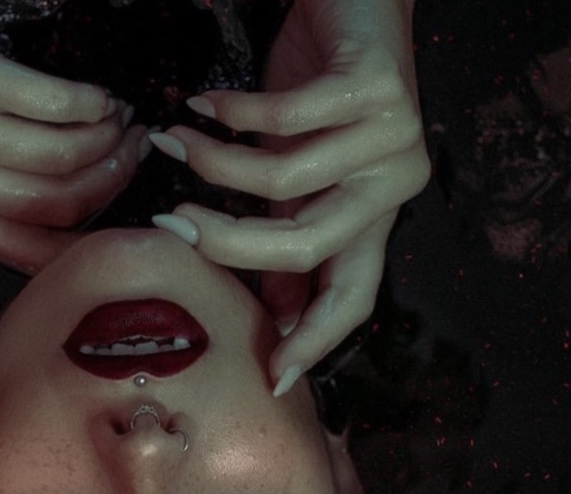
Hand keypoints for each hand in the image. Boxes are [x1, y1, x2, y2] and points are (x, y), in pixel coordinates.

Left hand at [0, 0, 149, 272]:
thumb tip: (59, 212)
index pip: (33, 253)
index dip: (92, 241)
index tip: (126, 219)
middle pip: (62, 202)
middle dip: (114, 179)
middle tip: (137, 151)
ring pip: (66, 156)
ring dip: (110, 137)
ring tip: (123, 119)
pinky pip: (57, 103)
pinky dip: (92, 100)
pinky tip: (99, 95)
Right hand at [147, 0, 428, 393]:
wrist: (358, 0)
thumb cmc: (322, 85)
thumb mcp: (300, 171)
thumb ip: (287, 229)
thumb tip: (272, 309)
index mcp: (377, 215)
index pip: (355, 296)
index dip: (316, 340)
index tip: (273, 379)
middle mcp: (395, 184)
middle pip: (308, 247)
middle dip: (230, 245)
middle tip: (175, 227)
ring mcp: (393, 136)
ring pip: (283, 182)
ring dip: (213, 163)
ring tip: (176, 142)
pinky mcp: (378, 86)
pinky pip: (283, 118)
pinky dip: (228, 113)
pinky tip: (202, 104)